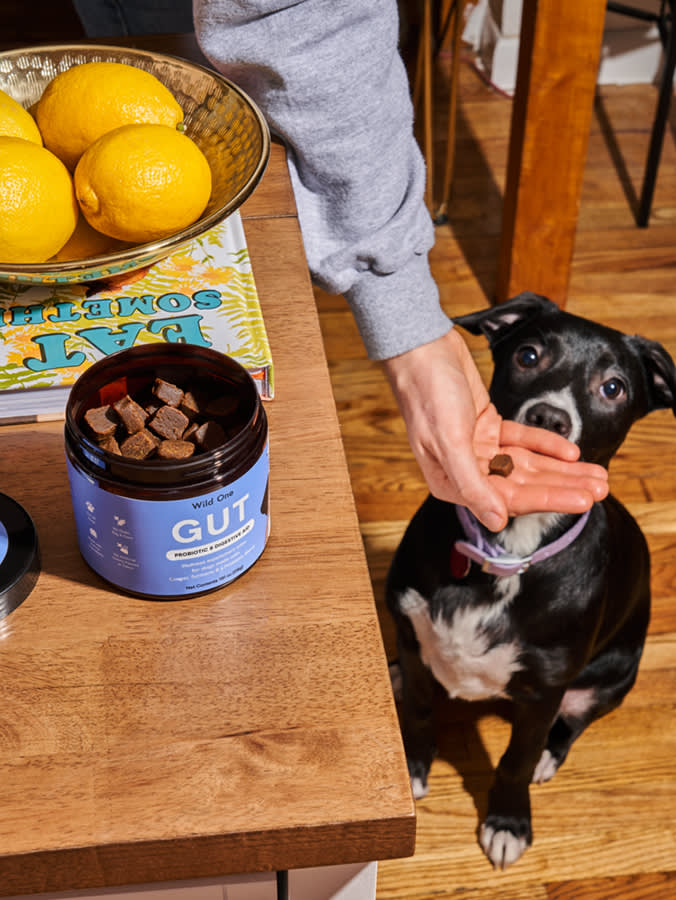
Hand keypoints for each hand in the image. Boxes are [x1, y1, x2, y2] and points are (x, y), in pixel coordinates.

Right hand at [382, 329, 607, 531]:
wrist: (422, 351)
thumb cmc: (427, 395)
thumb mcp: (449, 442)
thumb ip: (472, 485)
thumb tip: (496, 521)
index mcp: (451, 482)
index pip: (509, 499)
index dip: (548, 499)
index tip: (581, 501)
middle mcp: (466, 470)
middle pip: (524, 484)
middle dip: (563, 486)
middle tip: (598, 489)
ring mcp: (478, 448)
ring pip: (528, 464)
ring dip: (561, 470)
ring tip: (595, 475)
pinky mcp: (488, 426)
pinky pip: (522, 440)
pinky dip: (545, 444)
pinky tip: (570, 452)